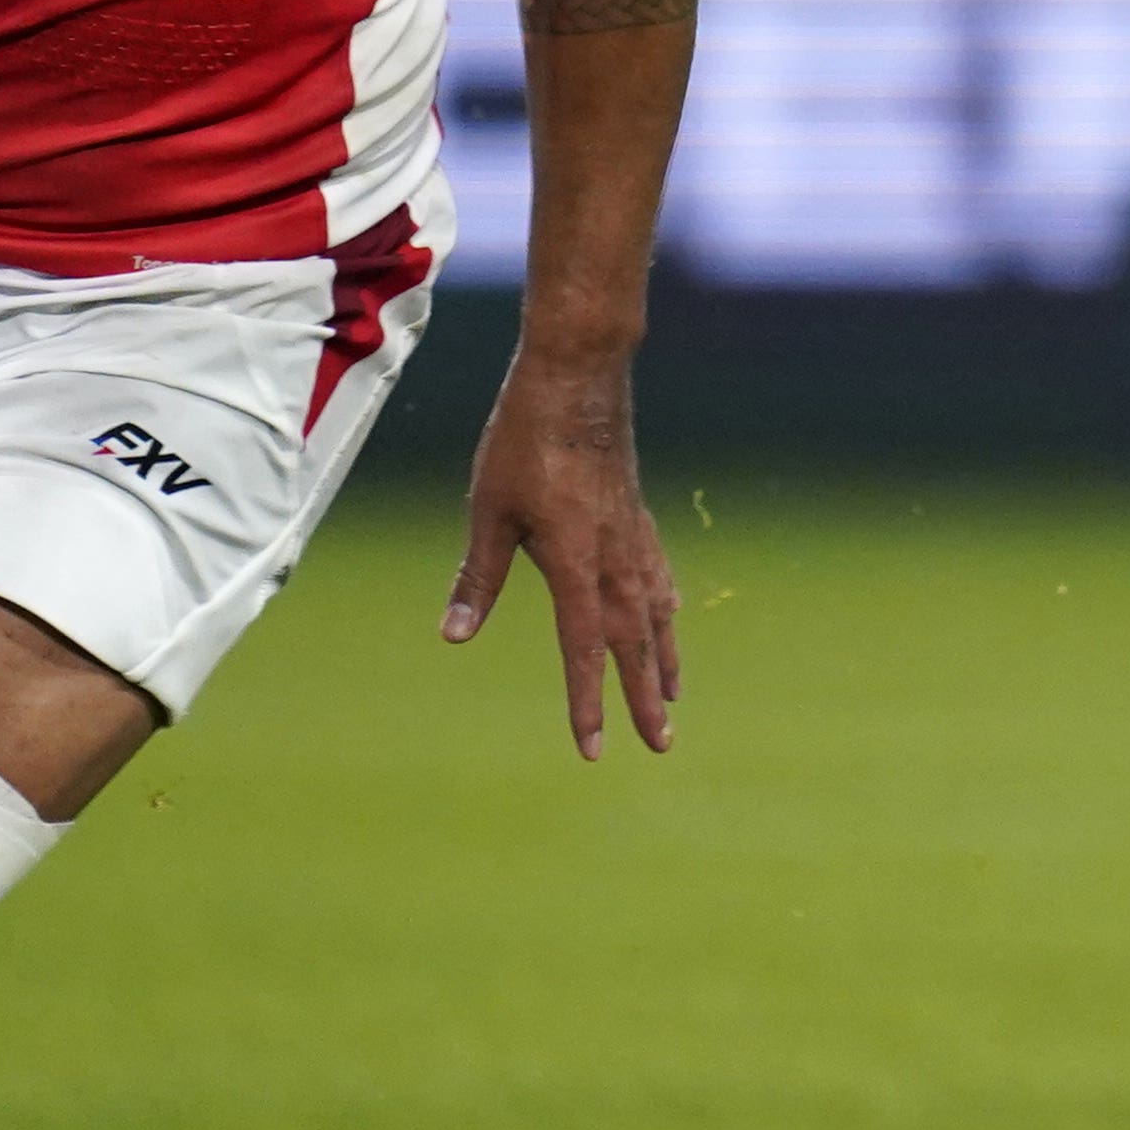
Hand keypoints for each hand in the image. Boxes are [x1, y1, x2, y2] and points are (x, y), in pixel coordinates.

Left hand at [446, 343, 677, 758]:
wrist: (577, 380)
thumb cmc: (523, 441)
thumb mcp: (488, 511)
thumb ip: (479, 577)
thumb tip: (456, 637)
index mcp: (576, 563)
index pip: (583, 650)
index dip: (586, 703)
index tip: (593, 750)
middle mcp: (615, 559)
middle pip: (634, 643)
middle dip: (646, 698)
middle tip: (662, 744)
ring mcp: (633, 537)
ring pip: (656, 614)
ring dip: (664, 659)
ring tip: (674, 696)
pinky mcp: (636, 517)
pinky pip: (659, 576)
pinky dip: (666, 607)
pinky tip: (672, 616)